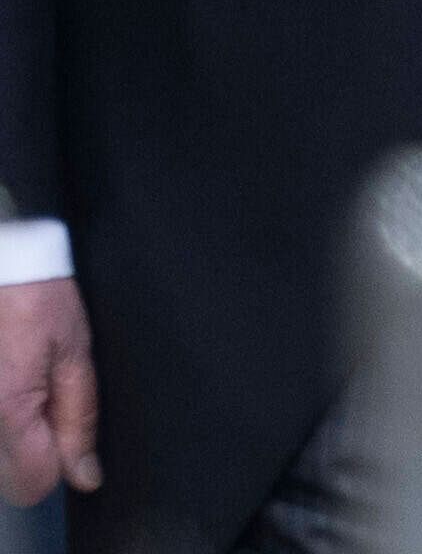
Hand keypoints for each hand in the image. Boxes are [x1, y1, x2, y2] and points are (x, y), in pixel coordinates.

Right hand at [0, 276, 98, 501]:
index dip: (60, 462)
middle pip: (5, 478)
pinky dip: (0, 416)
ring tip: (21, 382)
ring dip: (10, 434)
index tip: (66, 426)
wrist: (3, 263)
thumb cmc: (37, 296)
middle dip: (32, 449)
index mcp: (7, 410)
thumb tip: (85, 477)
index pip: (33, 485)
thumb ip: (79, 420)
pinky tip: (7, 379)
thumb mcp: (75, 354)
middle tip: (42, 396)